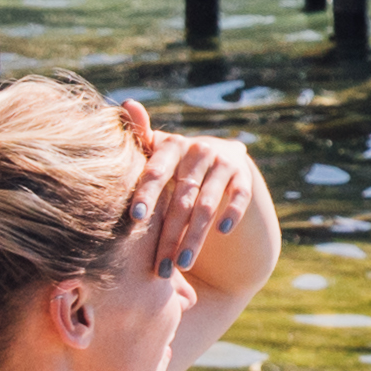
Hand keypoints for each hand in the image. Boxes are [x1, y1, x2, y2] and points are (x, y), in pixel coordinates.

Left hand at [143, 132, 269, 282]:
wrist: (215, 158)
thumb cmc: (172, 162)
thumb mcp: (156, 151)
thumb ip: (139, 134)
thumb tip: (127, 101)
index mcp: (172, 145)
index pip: (156, 172)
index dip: (146, 194)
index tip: (135, 219)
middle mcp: (199, 150)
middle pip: (181, 199)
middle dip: (169, 236)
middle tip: (158, 269)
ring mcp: (223, 163)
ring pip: (207, 205)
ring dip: (195, 238)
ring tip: (183, 265)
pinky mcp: (243, 176)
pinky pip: (238, 197)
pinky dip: (231, 213)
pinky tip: (221, 233)